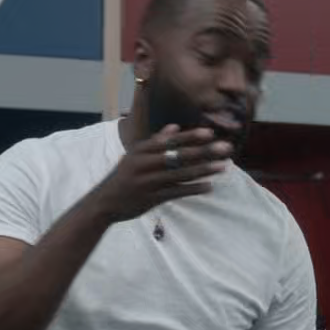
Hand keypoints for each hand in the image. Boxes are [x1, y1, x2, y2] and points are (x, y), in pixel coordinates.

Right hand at [87, 125, 230, 222]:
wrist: (104, 202)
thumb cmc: (123, 177)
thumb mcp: (135, 156)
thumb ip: (156, 141)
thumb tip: (175, 127)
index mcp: (142, 150)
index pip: (170, 141)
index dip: (191, 137)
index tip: (210, 133)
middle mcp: (145, 164)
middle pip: (179, 156)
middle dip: (204, 152)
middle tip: (225, 148)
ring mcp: (148, 181)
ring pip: (181, 174)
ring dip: (204, 170)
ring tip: (223, 167)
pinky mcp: (151, 198)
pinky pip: (176, 192)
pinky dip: (192, 189)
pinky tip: (208, 187)